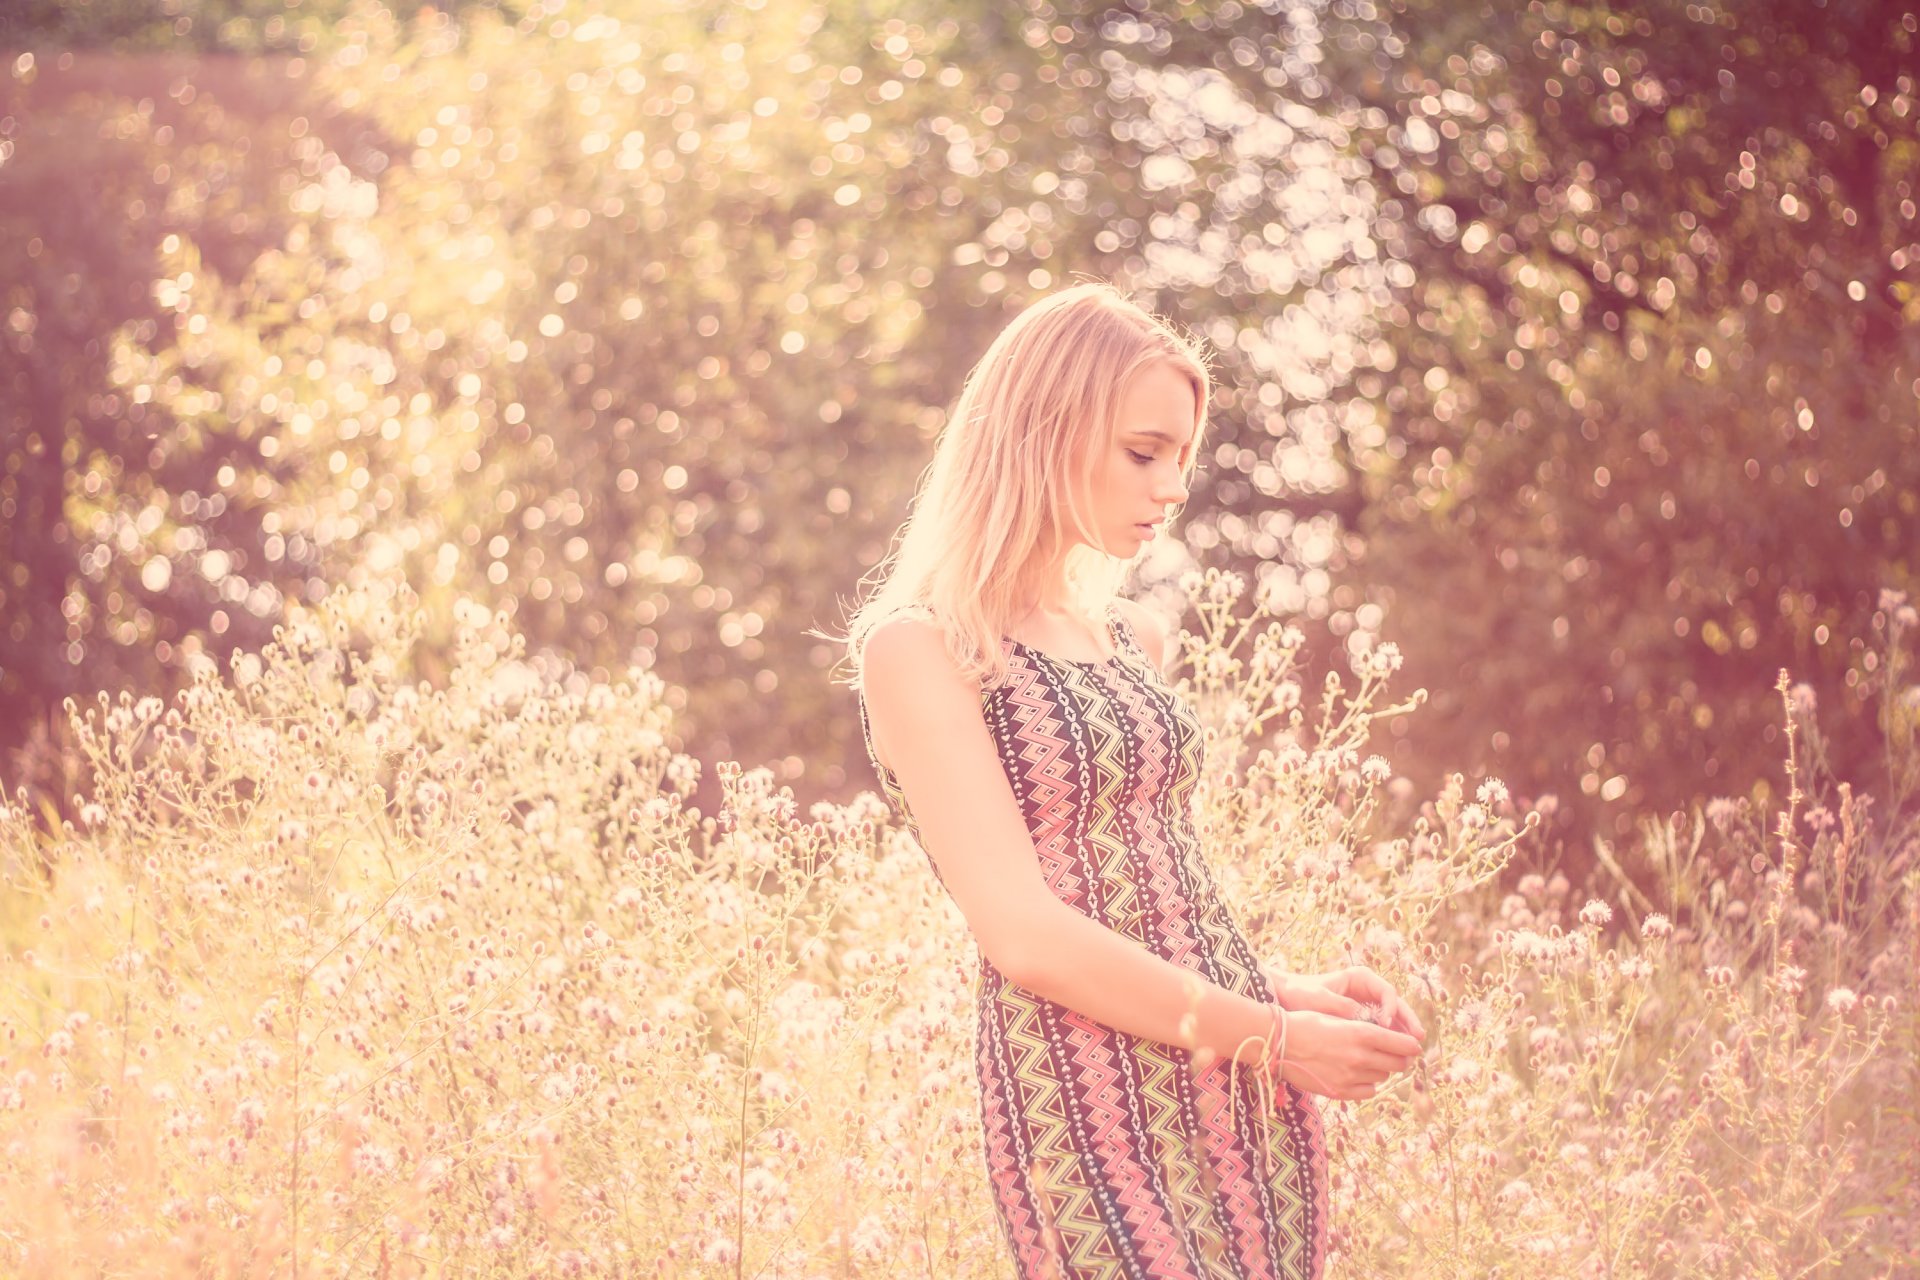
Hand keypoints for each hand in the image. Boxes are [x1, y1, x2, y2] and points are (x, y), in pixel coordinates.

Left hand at [1266, 962, 1426, 1042]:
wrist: (1288, 998)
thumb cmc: (1302, 994)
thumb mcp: (1321, 1000)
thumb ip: (1343, 1008)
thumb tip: (1365, 1021)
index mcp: (1361, 978)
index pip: (1386, 992)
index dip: (1391, 1009)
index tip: (1386, 1025)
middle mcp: (1368, 989)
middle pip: (1396, 1004)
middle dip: (1407, 1021)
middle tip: (1418, 1039)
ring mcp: (1368, 1003)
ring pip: (1392, 1018)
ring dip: (1403, 1033)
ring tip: (1412, 1050)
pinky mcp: (1364, 1018)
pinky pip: (1382, 1028)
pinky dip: (1390, 1039)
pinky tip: (1396, 1054)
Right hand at [1273, 1009, 1421, 1101]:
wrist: (1276, 1042)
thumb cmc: (1305, 1023)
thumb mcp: (1338, 1018)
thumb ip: (1364, 1028)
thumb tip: (1387, 1036)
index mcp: (1362, 1033)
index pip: (1402, 1043)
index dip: (1411, 1045)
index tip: (1413, 1045)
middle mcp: (1360, 1056)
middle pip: (1398, 1063)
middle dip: (1401, 1058)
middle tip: (1397, 1055)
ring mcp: (1350, 1077)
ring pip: (1383, 1077)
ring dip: (1382, 1070)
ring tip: (1371, 1061)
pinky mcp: (1340, 1092)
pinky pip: (1368, 1092)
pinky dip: (1368, 1084)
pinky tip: (1358, 1075)